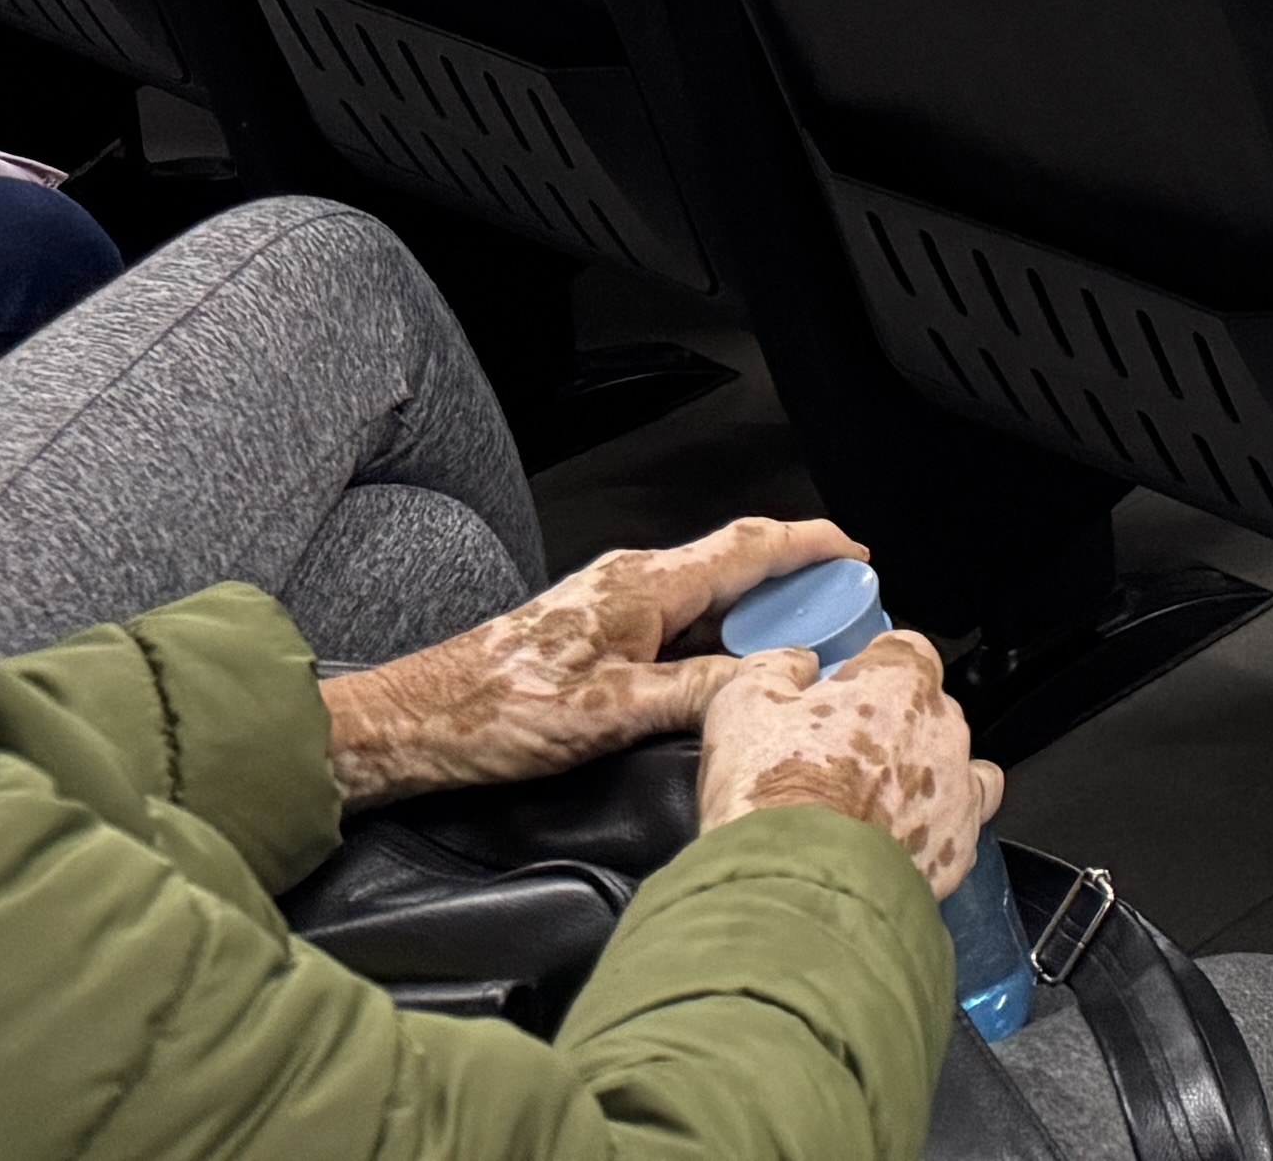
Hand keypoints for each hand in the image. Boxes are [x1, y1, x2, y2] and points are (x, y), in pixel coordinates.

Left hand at [319, 513, 860, 804]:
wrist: (412, 725)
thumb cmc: (494, 713)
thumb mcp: (609, 712)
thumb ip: (699, 693)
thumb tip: (776, 676)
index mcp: (644, 585)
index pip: (749, 546)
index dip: (812, 545)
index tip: (860, 555)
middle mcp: (633, 583)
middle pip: (738, 568)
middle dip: (798, 587)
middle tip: (846, 621)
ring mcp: (615, 608)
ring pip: (710, 601)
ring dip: (759, 620)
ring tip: (801, 654)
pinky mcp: (598, 637)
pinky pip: (681, 627)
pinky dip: (720, 645)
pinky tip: (730, 682)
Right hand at [695, 626, 996, 900]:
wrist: (795, 887)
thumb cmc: (771, 794)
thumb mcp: (743, 705)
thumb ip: (776, 669)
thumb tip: (796, 664)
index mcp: (900, 681)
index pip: (903, 651)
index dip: (867, 671)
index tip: (840, 694)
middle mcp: (943, 728)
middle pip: (927, 710)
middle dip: (890, 727)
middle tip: (838, 760)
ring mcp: (957, 790)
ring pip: (955, 768)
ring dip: (922, 777)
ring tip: (876, 806)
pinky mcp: (956, 849)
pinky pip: (956, 831)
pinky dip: (930, 835)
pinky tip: (892, 848)